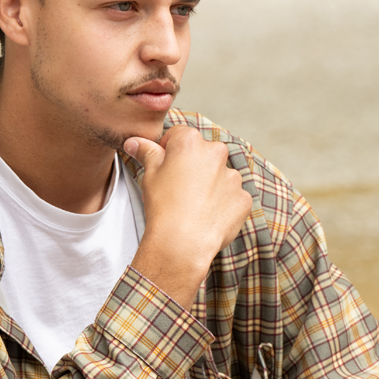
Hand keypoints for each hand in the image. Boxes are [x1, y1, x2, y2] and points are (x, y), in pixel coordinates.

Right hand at [124, 125, 251, 306]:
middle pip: (203, 154)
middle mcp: (216, 153)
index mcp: (190, 142)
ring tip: (194, 205)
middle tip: (178, 188)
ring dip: (210, 184)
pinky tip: (207, 216)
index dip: (169, 150)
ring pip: (220, 175)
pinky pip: (232, 196)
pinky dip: (223, 204)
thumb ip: (146, 152)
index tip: (164, 166)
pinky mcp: (243, 198)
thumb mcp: (149, 175)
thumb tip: (135, 142)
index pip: (179, 135)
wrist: (182, 242)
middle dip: (193, 166)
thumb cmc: (163, 207)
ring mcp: (233, 177)